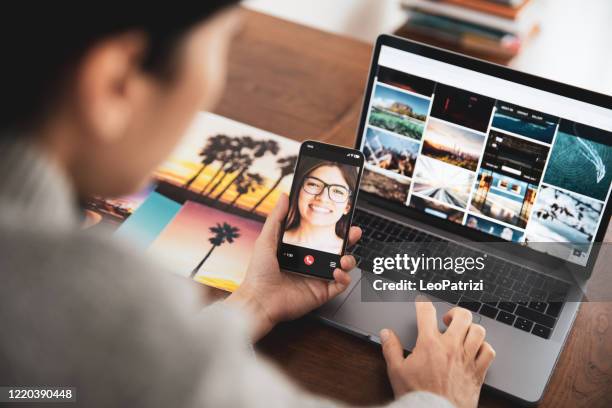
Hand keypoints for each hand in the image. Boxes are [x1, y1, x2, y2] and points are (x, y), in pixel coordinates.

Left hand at [226, 194, 361, 340]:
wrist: (259, 300)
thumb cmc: (258, 273)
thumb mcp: (266, 239)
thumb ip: (277, 218)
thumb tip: (284, 197)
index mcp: (300, 251)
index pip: (321, 236)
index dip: (333, 228)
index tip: (341, 219)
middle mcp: (310, 264)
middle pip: (336, 249)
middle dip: (349, 240)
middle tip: (354, 232)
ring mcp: (317, 278)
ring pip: (342, 267)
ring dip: (349, 260)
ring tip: (344, 258)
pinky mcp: (321, 292)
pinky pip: (340, 285)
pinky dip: (344, 278)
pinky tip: (337, 272)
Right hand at [380, 299, 494, 407]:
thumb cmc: (417, 395)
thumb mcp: (396, 371)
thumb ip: (391, 349)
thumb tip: (386, 333)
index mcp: (429, 344)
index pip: (427, 312)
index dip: (423, 303)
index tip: (422, 302)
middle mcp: (451, 347)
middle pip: (462, 316)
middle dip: (455, 312)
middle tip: (448, 319)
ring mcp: (466, 359)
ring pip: (478, 331)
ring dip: (470, 329)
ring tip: (463, 332)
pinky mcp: (478, 372)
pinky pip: (488, 351)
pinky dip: (484, 347)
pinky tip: (475, 349)